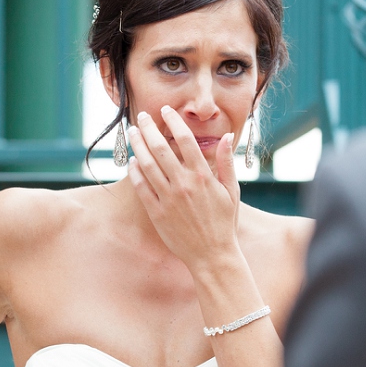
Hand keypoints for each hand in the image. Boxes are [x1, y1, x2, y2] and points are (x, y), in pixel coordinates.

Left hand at [126, 106, 242, 273]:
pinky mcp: (157, 213)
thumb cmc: (224, 223)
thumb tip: (227, 136)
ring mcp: (168, 198)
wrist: (212, 255)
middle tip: (142, 116)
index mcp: (203, 176)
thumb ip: (227, 162)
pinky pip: (141, 187)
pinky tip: (132, 161)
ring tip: (132, 133)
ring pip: (147, 165)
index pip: (185, 139)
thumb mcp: (232, 191)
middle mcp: (184, 184)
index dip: (173, 121)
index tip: (165, 111)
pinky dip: (135, 172)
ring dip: (138, 146)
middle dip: (149, 128)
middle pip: (161, 148)